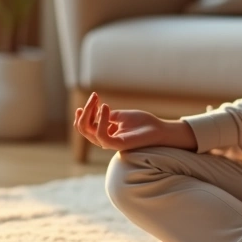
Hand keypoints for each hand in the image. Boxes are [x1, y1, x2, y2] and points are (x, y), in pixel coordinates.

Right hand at [73, 91, 196, 151]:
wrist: (158, 129)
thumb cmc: (142, 123)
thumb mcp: (121, 115)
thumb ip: (107, 115)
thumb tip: (95, 111)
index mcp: (105, 134)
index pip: (86, 125)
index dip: (85, 112)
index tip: (94, 96)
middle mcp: (104, 140)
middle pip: (83, 128)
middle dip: (85, 111)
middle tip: (95, 96)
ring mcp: (110, 143)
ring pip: (88, 131)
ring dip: (90, 112)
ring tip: (99, 100)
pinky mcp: (117, 145)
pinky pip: (102, 134)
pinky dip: (101, 120)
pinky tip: (106, 107)